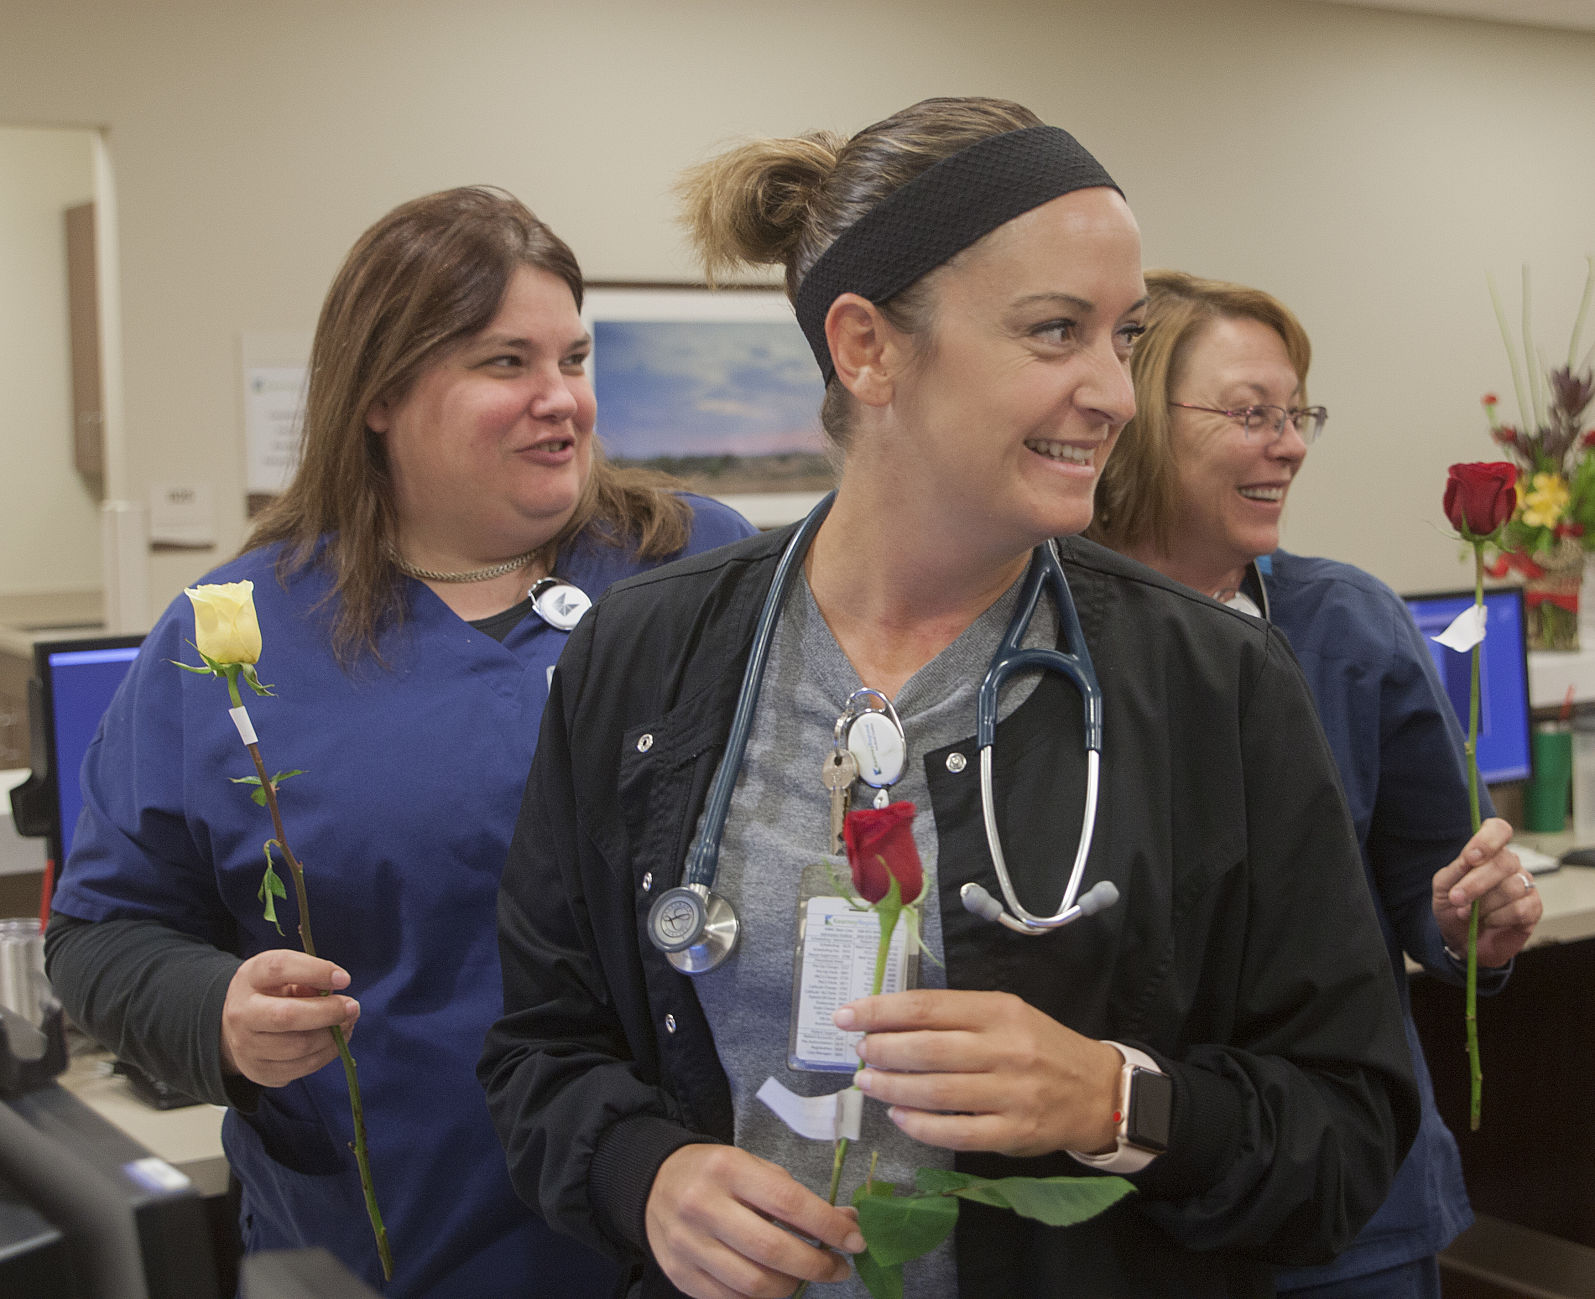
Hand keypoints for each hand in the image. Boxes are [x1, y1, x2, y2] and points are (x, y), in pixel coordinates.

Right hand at [219, 949, 358, 1086]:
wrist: (239, 1027)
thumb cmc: (271, 992)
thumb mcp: (285, 974)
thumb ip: (309, 976)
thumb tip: (337, 987)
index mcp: (250, 977)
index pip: (280, 968)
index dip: (316, 971)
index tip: (344, 979)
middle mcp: (241, 1013)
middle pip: (288, 1016)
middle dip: (329, 1012)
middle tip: (353, 1007)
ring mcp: (246, 1046)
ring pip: (300, 1046)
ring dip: (333, 1036)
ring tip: (347, 1023)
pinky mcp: (260, 1071)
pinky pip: (303, 1067)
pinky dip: (327, 1053)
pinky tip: (336, 1040)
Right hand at [644, 1144, 862, 1298]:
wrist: (654, 1182)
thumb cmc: (715, 1173)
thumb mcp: (753, 1168)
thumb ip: (796, 1195)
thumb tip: (847, 1222)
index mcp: (728, 1169)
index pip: (788, 1202)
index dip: (828, 1226)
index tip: (855, 1240)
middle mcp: (704, 1206)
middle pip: (772, 1249)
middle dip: (816, 1265)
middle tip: (839, 1267)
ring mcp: (688, 1244)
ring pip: (753, 1283)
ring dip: (791, 1286)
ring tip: (804, 1275)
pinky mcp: (681, 1274)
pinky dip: (761, 1298)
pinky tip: (773, 1284)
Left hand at [836, 989, 1121, 1157]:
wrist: (1097, 1091)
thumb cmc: (1039, 1047)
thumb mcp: (1004, 1015)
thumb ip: (954, 1018)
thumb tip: (887, 1023)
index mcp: (998, 1010)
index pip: (927, 1007)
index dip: (880, 1012)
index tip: (847, 1017)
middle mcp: (1006, 1048)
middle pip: (927, 1050)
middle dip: (882, 1052)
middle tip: (859, 1054)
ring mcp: (1012, 1093)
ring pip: (937, 1091)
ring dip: (892, 1088)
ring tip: (868, 1084)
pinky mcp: (1014, 1133)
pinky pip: (956, 1132)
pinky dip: (920, 1125)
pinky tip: (899, 1116)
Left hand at [1431, 817, 1542, 967]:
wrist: (1464, 941)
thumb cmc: (1454, 909)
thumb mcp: (1443, 888)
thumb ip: (1454, 871)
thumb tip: (1468, 861)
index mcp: (1487, 853)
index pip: (1498, 830)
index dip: (1487, 840)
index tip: (1470, 858)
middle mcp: (1509, 864)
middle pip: (1503, 862)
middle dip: (1476, 883)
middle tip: (1456, 898)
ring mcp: (1525, 884)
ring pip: (1512, 887)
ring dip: (1484, 904)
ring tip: (1469, 914)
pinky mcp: (1534, 907)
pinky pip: (1520, 909)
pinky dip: (1498, 918)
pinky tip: (1488, 921)